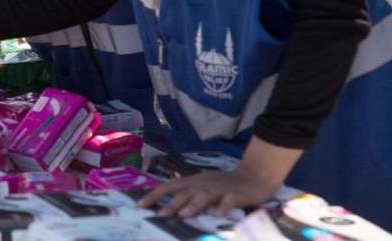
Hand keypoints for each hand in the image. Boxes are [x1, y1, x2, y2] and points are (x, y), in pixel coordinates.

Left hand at [136, 166, 279, 217]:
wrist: (253, 176)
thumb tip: (163, 208)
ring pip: (203, 196)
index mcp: (191, 182)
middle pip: (183, 193)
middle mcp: (202, 184)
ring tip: (183, 215)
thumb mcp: (201, 186)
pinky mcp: (236, 194)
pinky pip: (228, 201)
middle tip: (159, 215)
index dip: (153, 196)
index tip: (138, 206)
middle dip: (170, 204)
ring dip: (193, 205)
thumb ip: (186, 195)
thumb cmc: (222, 185)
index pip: (168, 187)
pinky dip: (223, 207)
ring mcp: (219, 189)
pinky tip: (217, 215)